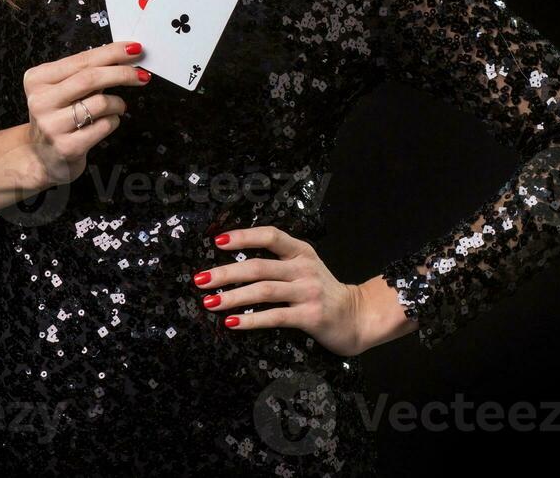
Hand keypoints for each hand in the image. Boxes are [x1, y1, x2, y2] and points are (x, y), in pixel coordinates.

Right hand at [3, 39, 150, 197]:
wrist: (41, 157)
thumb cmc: (58, 117)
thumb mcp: (61, 90)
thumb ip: (84, 73)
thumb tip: (123, 56)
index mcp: (38, 79)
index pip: (81, 60)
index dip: (112, 53)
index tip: (134, 49)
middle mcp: (41, 101)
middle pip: (90, 78)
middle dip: (122, 74)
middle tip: (141, 75)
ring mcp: (52, 125)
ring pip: (101, 103)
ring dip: (118, 103)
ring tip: (117, 106)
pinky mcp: (67, 146)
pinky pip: (105, 125)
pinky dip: (114, 120)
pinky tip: (107, 122)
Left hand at [192, 225, 373, 357]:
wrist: (358, 317)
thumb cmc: (324, 293)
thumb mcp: (305, 267)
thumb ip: (278, 262)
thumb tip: (234, 264)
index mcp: (301, 252)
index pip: (270, 236)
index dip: (243, 236)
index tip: (218, 241)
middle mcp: (304, 268)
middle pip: (258, 266)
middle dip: (225, 273)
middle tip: (200, 280)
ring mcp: (308, 292)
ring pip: (263, 290)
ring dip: (232, 297)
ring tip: (210, 302)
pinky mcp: (310, 316)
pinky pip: (274, 317)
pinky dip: (250, 320)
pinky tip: (232, 322)